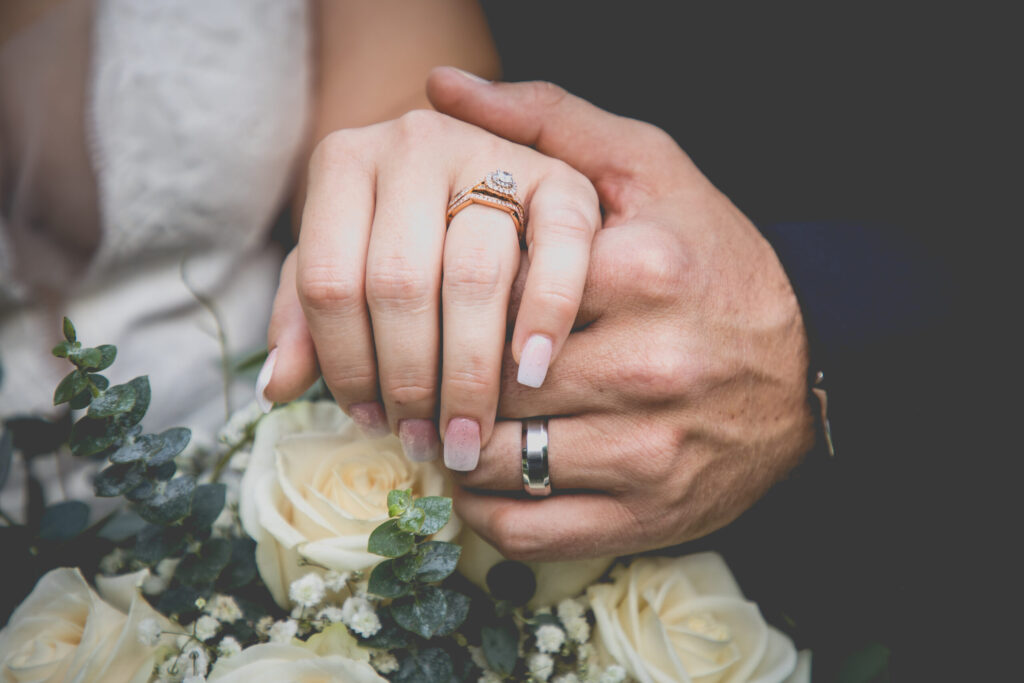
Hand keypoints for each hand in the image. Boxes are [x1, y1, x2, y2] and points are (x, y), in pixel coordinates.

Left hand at [260, 110, 599, 471]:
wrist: (485, 166)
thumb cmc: (404, 230)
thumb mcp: (344, 260)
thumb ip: (306, 316)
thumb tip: (276, 387)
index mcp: (345, 163)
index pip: (329, 282)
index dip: (346, 366)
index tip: (370, 422)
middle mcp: (412, 144)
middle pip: (400, 283)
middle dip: (410, 380)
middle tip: (425, 442)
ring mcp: (489, 154)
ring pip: (473, 276)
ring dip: (469, 371)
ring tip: (466, 433)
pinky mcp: (558, 176)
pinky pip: (557, 247)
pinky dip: (546, 311)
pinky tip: (531, 370)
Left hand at [427, 68, 816, 559]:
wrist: (806, 365)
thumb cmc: (708, 262)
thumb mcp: (650, 171)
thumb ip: (550, 123)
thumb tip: (442, 86)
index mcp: (643, 272)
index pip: (490, 289)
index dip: (447, 293)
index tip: (435, 295)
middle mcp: (650, 367)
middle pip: (483, 378)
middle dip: (441, 373)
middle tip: (422, 364)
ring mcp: (649, 452)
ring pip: (490, 459)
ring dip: (450, 442)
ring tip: (449, 415)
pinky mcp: (647, 515)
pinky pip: (524, 530)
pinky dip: (482, 508)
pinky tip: (482, 473)